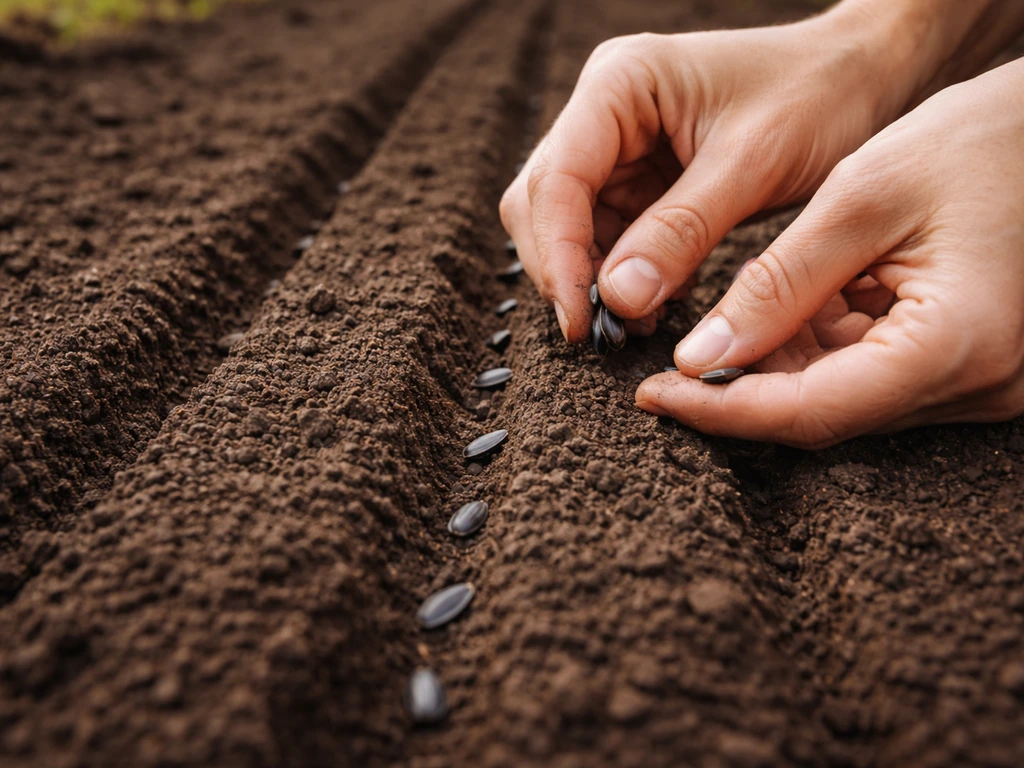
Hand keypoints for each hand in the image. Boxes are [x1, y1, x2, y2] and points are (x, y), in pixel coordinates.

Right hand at [500, 7, 921, 341]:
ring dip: (593, 280)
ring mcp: (617, 146)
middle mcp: (603, 111)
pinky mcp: (638, 179)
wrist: (863, 76)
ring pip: (569, 227)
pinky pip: (608, 237)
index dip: (558, 254)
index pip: (557, 178)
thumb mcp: (753, 164)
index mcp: (620, 83)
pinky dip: (623, 277)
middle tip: (602, 333)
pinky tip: (652, 306)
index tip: (581, 321)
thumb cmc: (819, 95)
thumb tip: (616, 300)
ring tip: (636, 327)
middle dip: (567, 270)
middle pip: (543, 203)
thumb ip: (681, 231)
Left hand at [636, 59, 1023, 447]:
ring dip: (771, 372)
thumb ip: (777, 285)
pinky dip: (811, 352)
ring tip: (715, 336)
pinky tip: (775, 319)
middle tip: (664, 375)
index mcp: (955, 345)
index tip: (654, 397)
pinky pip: (866, 375)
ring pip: (840, 399)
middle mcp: (975, 384)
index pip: (814, 412)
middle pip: (826, 414)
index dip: (723, 411)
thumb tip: (699, 359)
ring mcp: (974, 381)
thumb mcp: (861, 198)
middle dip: (738, 394)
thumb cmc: (974, 142)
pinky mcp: (960, 364)